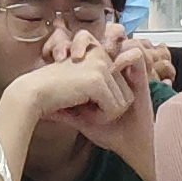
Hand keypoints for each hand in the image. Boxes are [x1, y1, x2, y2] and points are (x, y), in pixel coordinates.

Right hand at [5, 31, 154, 173]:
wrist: (32, 95)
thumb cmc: (53, 94)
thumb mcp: (82, 85)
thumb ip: (102, 87)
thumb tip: (126, 101)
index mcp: (98, 52)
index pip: (122, 86)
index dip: (107, 102)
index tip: (85, 101)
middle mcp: (102, 55)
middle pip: (126, 94)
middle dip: (108, 109)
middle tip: (84, 108)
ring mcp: (101, 66)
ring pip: (123, 103)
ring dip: (104, 114)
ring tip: (82, 108)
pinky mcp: (97, 80)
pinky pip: (114, 109)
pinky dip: (100, 118)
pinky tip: (82, 111)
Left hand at [53, 27, 166, 175]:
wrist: (129, 144)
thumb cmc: (108, 131)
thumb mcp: (80, 119)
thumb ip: (64, 112)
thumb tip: (41, 108)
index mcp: (93, 75)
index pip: (81, 45)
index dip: (67, 44)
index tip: (56, 57)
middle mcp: (108, 68)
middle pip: (96, 37)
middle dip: (82, 41)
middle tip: (73, 54)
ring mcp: (125, 69)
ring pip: (118, 36)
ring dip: (108, 40)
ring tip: (95, 54)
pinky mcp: (140, 75)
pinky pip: (136, 54)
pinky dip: (125, 56)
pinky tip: (115, 68)